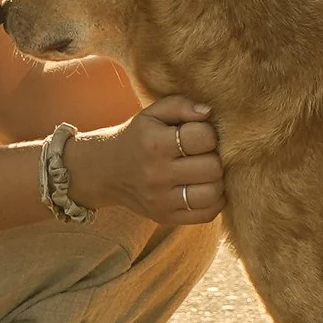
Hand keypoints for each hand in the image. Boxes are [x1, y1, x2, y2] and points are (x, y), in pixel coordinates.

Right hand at [68, 97, 224, 224]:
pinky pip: (207, 214)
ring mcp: (160, 200)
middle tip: (204, 154)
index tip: (199, 134)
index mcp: (154, 144)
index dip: (208, 133)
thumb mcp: (152, 113)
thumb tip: (208, 113)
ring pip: (212, 193)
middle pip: (212, 167)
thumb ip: (181, 105)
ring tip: (206, 172)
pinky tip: (204, 187)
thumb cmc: (138, 137)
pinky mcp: (165, 217)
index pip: (203, 137)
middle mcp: (156, 175)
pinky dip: (214, 201)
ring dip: (216, 180)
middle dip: (214, 157)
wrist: (106, 171)